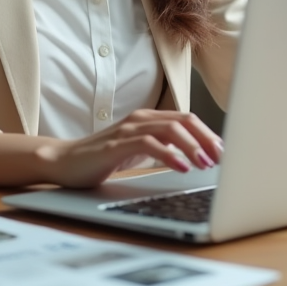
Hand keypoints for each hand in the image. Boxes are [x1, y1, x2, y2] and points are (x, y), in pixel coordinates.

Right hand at [38, 109, 223, 188]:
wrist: (64, 161)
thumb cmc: (102, 158)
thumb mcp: (138, 152)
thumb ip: (162, 148)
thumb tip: (195, 157)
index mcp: (147, 119)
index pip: (186, 119)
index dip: (208, 134)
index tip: (222, 152)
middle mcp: (140, 119)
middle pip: (183, 121)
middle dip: (206, 139)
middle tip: (220, 158)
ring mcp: (128, 129)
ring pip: (170, 129)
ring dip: (192, 147)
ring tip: (205, 164)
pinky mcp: (117, 144)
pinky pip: (149, 144)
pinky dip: (169, 154)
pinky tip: (181, 167)